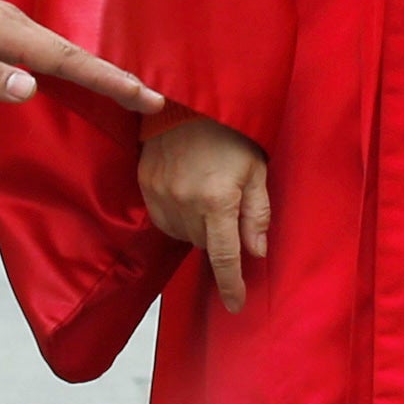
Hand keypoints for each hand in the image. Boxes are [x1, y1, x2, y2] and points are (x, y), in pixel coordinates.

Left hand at [0, 0, 161, 123]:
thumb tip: (32, 89)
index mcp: (3, 31)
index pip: (70, 62)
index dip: (110, 82)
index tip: (149, 99)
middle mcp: (11, 22)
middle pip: (74, 55)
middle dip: (115, 77)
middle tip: (154, 102)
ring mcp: (3, 22)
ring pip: (60, 50)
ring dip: (95, 71)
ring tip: (128, 92)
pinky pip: (43, 48)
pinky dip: (69, 64)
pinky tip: (75, 76)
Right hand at [139, 117, 271, 310]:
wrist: (187, 99)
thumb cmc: (229, 131)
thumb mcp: (256, 168)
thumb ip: (257, 213)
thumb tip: (257, 252)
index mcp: (217, 200)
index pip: (224, 256)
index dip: (231, 284)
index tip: (235, 305)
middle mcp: (185, 202)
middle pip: (204, 244)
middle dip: (218, 234)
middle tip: (226, 204)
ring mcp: (161, 195)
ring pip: (183, 234)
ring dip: (197, 225)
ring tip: (206, 192)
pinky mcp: (146, 186)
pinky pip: (164, 219)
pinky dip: (177, 215)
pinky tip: (186, 191)